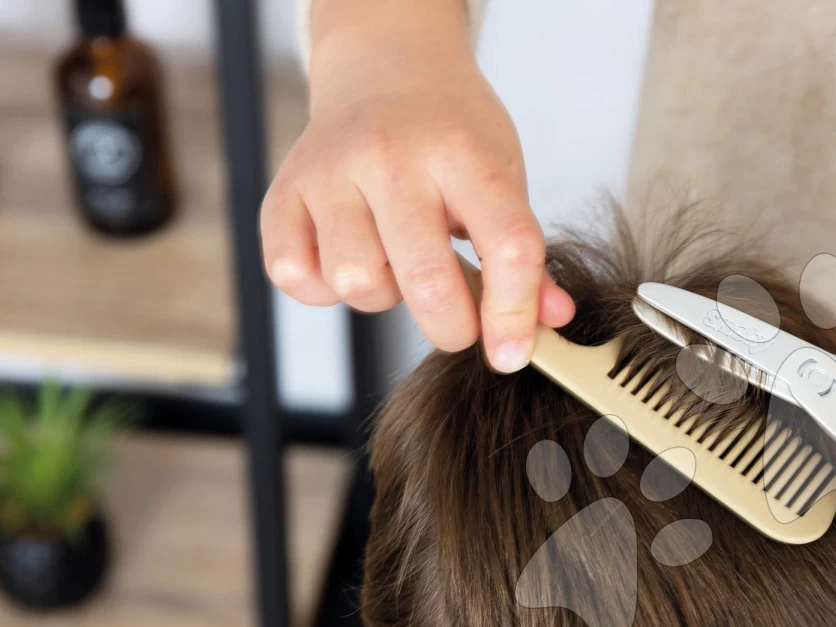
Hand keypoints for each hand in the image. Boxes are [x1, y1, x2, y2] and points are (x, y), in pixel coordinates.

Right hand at [261, 0, 572, 367]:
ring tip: (396, 262)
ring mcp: (329, 172)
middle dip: (451, 327)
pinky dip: (323, 288)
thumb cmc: (451, 135)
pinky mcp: (282, 194)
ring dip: (383, 297)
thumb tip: (553, 322)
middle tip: (458, 321)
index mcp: (463, 153)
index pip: (507, 245)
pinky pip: (297, 278)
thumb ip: (525, 255)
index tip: (511, 354)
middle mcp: (390, 156)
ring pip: (358, 284)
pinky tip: (349, 256)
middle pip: (427, 282)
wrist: (384, 64)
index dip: (514, 314)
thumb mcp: (502, 176)